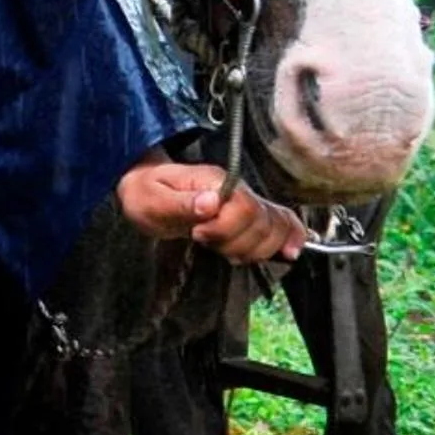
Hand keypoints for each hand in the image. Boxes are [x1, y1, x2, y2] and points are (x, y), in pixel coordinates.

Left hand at [115, 156, 308, 263]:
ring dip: (254, 249)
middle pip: (264, 222)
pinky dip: (290, 240)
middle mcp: (237, 189)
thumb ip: (181, 203)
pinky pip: (284, 225)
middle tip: (205, 241)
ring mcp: (247, 202)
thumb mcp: (151, 199)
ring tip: (222, 248)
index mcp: (215, 180)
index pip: (244, 207)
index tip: (197, 234)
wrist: (145, 191)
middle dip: (237, 243)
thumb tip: (211, 203)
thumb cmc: (145, 194)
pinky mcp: (251, 217)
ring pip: (276, 228)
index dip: (226, 229)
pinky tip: (287, 253)